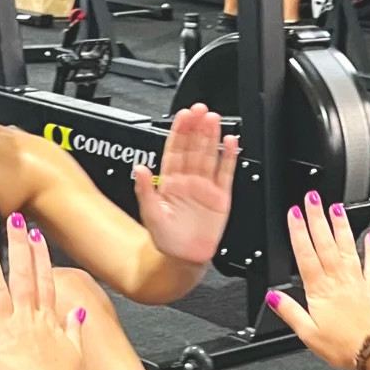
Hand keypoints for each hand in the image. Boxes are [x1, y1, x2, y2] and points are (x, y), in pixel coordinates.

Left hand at [0, 216, 84, 369]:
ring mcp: (9, 326)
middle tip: (15, 220)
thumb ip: (74, 329)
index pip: (44, 280)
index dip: (40, 256)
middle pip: (24, 273)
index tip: (37, 236)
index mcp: (47, 320)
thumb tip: (79, 314)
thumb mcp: (74, 352)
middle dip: (19, 244)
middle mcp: (28, 317)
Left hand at [133, 103, 237, 266]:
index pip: (175, 150)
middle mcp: (189, 181)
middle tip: (201, 110)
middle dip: (197, 128)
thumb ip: (144, 189)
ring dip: (212, 137)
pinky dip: (229, 158)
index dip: (179, 131)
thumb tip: (138, 168)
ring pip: (210, 156)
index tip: (183, 115)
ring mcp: (205, 187)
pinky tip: (231, 142)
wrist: (183, 259)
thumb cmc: (166, 240)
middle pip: (194, 148)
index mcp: (170, 182)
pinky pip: (226, 174)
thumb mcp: (150, 214)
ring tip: (214, 119)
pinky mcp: (221, 198)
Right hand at [266, 192, 369, 369]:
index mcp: (320, 291)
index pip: (305, 255)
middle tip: (312, 197)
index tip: (294, 213)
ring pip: (347, 247)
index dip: (298, 232)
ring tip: (336, 207)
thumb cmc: (343, 346)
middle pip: (325, 243)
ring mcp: (357, 282)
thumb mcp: (308, 334)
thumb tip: (273, 297)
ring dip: (341, 226)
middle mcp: (339, 281)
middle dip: (317, 218)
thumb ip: (290, 312)